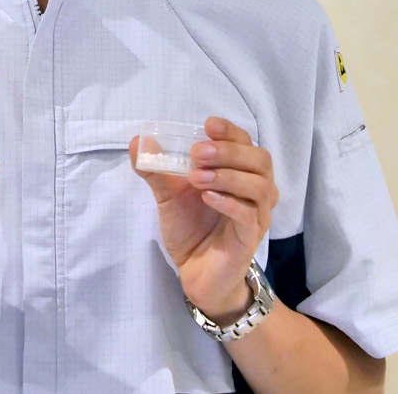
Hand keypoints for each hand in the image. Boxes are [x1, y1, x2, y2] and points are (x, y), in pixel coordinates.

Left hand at [130, 116, 277, 323]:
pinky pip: (249, 216)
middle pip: (259, 160)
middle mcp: (255, 191)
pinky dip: (229, 203)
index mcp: (239, 174)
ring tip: (196, 177)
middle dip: (229, 151)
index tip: (208, 125)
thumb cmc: (190, 228)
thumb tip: (138, 141)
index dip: (231, 132)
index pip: (246, 144)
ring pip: (260, 186)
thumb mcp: (168, 195)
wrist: (195, 272)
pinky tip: (207, 197)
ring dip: (228, 176)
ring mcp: (256, 215)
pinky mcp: (250, 239)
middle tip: (196, 154)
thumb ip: (156, 169)